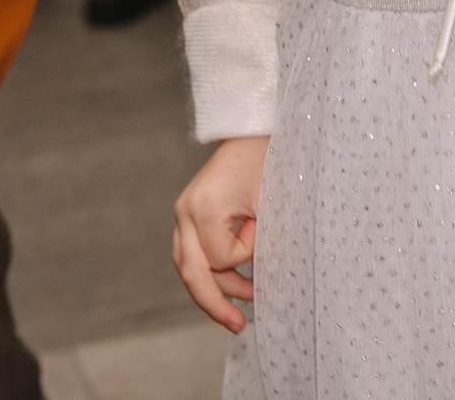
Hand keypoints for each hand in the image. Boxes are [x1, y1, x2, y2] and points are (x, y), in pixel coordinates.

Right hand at [174, 136, 266, 331]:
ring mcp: (183, 211)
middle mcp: (185, 211)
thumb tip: (261, 283)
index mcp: (204, 208)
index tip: (264, 230)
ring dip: (214, 289)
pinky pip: (192, 252)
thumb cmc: (267, 160)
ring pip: (188, 266)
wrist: (253, 128)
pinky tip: (229, 285)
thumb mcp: (271, 204)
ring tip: (236, 311)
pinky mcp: (189, 212)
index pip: (221, 258)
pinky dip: (211, 270)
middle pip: (191, 272)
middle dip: (214, 304)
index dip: (247, 255)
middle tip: (238, 326)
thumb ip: (263, 245)